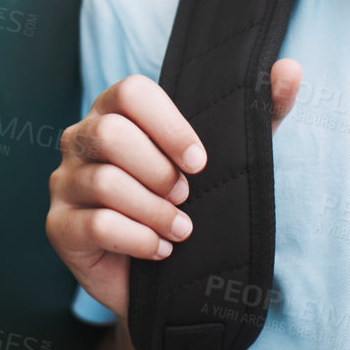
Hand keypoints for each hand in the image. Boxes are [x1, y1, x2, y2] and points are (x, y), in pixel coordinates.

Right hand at [45, 60, 301, 321]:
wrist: (166, 280)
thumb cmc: (192, 206)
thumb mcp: (232, 159)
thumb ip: (261, 112)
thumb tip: (291, 69)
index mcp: (114, 111)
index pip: (131, 91)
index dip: (169, 124)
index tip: (201, 161)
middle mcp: (79, 138)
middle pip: (110, 133)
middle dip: (159, 171)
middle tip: (186, 197)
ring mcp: (64, 182)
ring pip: (104, 181)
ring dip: (155, 211)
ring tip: (182, 229)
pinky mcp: (59, 226)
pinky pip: (95, 224)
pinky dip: (138, 239)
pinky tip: (160, 250)